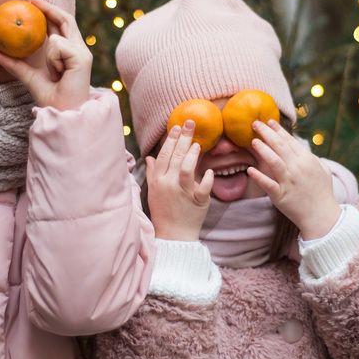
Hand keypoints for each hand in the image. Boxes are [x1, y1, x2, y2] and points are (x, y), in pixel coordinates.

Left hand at [0, 0, 92, 110]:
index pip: (61, 24)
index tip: (32, 3)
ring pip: (57, 36)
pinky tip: (59, 73)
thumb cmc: (51, 97)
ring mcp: (83, 53)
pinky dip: (53, 59)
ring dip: (49, 53)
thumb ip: (15, 64)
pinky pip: (58, 46)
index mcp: (70, 51)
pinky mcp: (82, 58)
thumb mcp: (28, 77)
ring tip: (55, 73)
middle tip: (32, 0)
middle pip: (66, 19)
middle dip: (49, 7)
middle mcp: (79, 49)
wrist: (62, 112)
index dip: (49, 11)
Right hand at [146, 121, 214, 241]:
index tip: (177, 127)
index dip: (171, 139)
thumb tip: (150, 158)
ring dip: (192, 155)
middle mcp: (168, 185)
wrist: (173, 235)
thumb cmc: (163, 212)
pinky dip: (206, 179)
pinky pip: (202, 188)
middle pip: (175, 157)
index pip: (164, 155)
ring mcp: (182, 193)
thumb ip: (153, 173)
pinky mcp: (197, 202)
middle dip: (183, 138)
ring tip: (198, 144)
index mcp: (158, 181)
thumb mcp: (153, 192)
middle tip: (191, 124)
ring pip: (186, 169)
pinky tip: (209, 172)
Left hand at [246, 120, 340, 239]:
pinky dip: (259, 177)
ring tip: (253, 141)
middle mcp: (298, 168)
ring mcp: (289, 182)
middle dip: (267, 133)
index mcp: (307, 160)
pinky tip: (250, 170)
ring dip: (263, 150)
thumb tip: (300, 147)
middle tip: (255, 123)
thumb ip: (310, 157)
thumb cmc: (322, 192)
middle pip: (280, 147)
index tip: (269, 121)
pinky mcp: (281, 196)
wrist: (322, 216)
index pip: (290, 141)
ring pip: (274, 162)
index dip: (278, 130)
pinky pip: (268, 184)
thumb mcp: (322, 170)